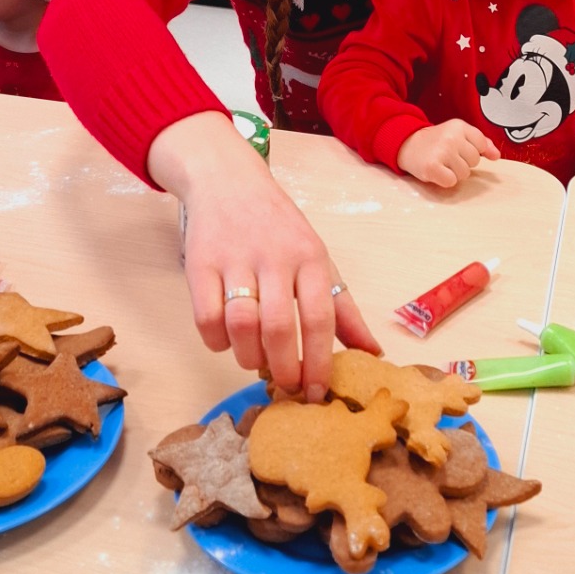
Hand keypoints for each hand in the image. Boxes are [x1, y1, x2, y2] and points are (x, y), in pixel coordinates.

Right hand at [148, 112, 380, 398]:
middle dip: (284, 367)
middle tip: (285, 385)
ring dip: (248, 356)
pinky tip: (225, 342)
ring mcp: (235, 258)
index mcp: (311, 257)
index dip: (319, 361)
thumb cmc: (279, 228)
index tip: (316, 392)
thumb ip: (343, 308)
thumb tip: (373, 353)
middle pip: (280, 327)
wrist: (227, 181)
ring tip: (255, 361)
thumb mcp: (318, 259)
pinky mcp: (200, 262)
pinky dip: (216, 341)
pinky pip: (206, 316)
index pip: (320, 317)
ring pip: (242, 324)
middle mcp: (275, 256)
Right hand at [396, 119, 499, 188]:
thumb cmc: (436, 141)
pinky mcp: (432, 167)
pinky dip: (445, 180)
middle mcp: (451, 137)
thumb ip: (481, 142)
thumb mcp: (458, 134)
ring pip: (464, 174)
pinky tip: (437, 171)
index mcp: (459, 126)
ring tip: (442, 163)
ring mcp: (442, 152)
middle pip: (474, 161)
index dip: (472, 151)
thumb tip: (496, 156)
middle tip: (447, 156)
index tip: (458, 148)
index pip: (481, 145)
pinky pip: (451, 182)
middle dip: (463, 162)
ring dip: (454, 173)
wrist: (407, 144)